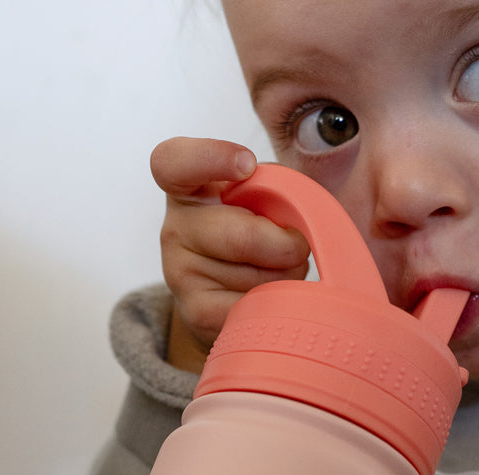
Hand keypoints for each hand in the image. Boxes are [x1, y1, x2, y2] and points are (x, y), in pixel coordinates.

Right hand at [151, 137, 310, 372]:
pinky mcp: (196, 311)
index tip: (248, 166)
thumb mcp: (260, 196)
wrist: (226, 293)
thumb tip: (305, 219)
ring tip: (277, 273)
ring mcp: (180, 273)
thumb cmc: (252, 232)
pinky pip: (251, 308)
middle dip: (286, 247)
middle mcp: (175, 228)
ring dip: (284, 278)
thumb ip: (276, 187)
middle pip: (243, 237)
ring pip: (256, 278)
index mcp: (187, 186)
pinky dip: (272, 306)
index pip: (173, 163)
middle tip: (298, 247)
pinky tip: (268, 299)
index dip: (211, 159)